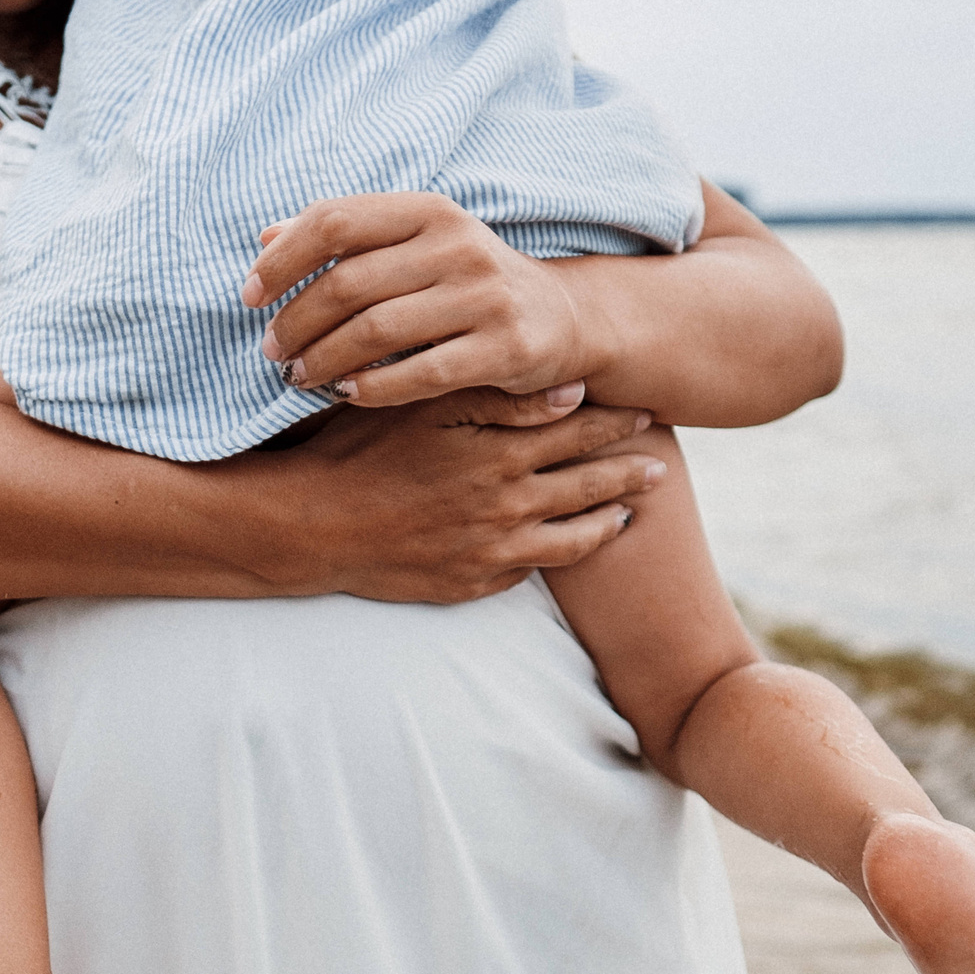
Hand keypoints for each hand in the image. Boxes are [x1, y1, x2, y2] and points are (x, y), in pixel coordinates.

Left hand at [245, 193, 592, 406]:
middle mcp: (458, 246)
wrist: (561, 317)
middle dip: (296, 322)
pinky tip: (347, 394)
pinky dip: (371, 388)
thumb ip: (345, 238)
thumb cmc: (466, 281)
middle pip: (347, 284)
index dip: (282, 260)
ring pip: (375, 332)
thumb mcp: (414, 244)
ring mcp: (485, 297)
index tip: (249, 296)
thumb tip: (265, 238)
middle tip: (272, 351)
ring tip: (299, 376)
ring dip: (323, 360)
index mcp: (429, 211)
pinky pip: (419, 375)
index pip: (334, 222)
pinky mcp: (505, 349)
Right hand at [254, 385, 665, 603]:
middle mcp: (507, 506)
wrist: (312, 526)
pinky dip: (563, 557)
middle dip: (628, 472)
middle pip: (588, 486)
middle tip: (663, 465)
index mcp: (500, 454)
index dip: (616, 422)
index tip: (646, 412)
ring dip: (608, 520)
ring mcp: (494, 551)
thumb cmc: (360, 451)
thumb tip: (571, 390)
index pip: (578, 432)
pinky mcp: (473, 583)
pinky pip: (533, 572)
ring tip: (633, 511)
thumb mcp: (425, 407)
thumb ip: (499, 397)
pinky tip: (573, 546)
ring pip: (573, 538)